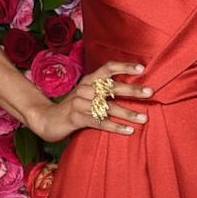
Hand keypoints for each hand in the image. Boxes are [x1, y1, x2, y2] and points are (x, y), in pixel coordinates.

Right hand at [31, 59, 153, 142]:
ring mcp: (79, 104)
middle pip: (110, 87)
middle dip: (132, 90)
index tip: (141, 68)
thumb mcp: (86, 94)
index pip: (107, 68)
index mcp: (88, 80)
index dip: (124, 66)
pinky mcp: (76, 119)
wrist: (46, 120)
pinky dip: (115, 127)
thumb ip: (103, 90)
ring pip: (107, 108)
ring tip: (144, 118)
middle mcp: (84, 89)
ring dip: (128, 113)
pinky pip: (99, 122)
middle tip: (150, 92)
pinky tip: (128, 130)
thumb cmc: (73, 107)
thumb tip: (131, 89)